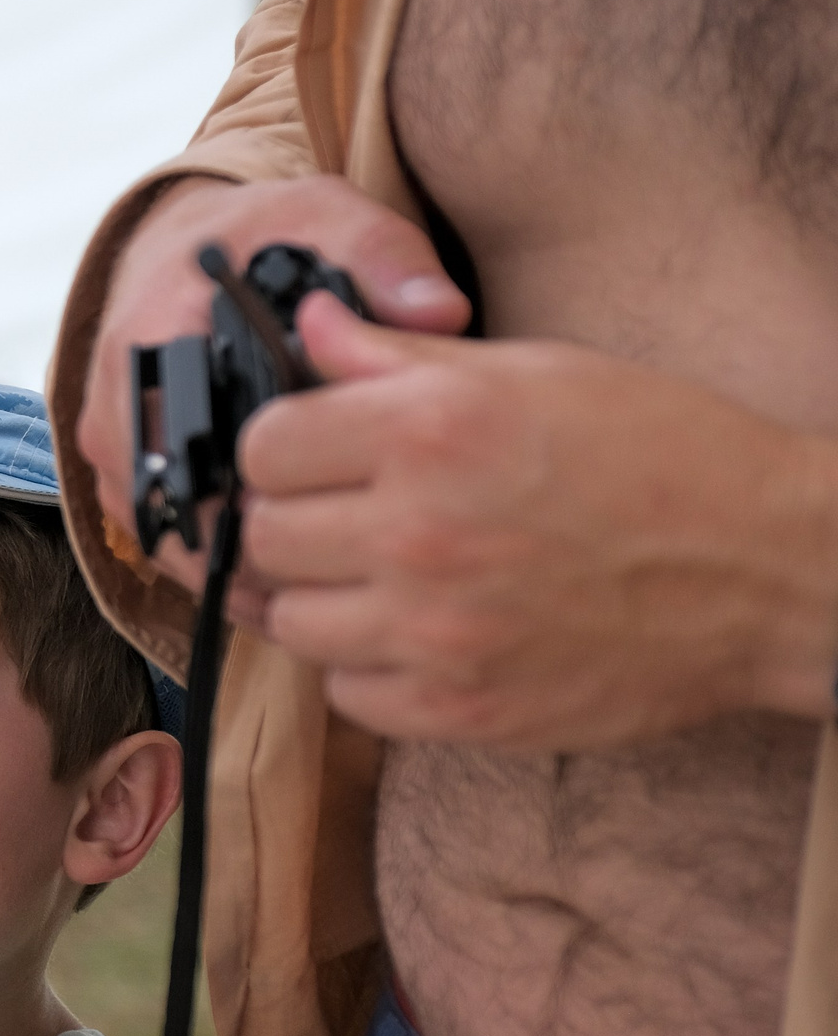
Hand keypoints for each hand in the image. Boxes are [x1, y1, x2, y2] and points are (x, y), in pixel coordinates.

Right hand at [81, 175, 473, 601]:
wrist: (183, 245)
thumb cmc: (260, 236)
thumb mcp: (328, 222)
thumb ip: (388, 261)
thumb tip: (439, 313)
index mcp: (153, 336)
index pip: (200, 439)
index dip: (269, 489)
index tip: (336, 513)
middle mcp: (114, 399)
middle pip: (178, 508)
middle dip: (257, 545)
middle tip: (343, 575)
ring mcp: (108, 444)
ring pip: (165, 540)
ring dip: (234, 569)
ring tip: (321, 592)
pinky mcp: (116, 472)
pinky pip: (160, 541)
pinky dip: (216, 564)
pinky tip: (282, 584)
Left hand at [239, 296, 837, 746]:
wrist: (772, 570)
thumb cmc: (663, 455)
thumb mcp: (533, 372)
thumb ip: (400, 358)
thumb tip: (308, 326)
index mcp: (431, 430)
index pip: (263, 446)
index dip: (281, 448)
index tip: (309, 455)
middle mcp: (419, 531)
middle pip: (263, 536)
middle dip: (291, 522)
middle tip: (343, 518)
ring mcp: (434, 630)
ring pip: (291, 621)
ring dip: (321, 599)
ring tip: (382, 576)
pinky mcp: (456, 709)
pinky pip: (346, 692)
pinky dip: (367, 666)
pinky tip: (420, 632)